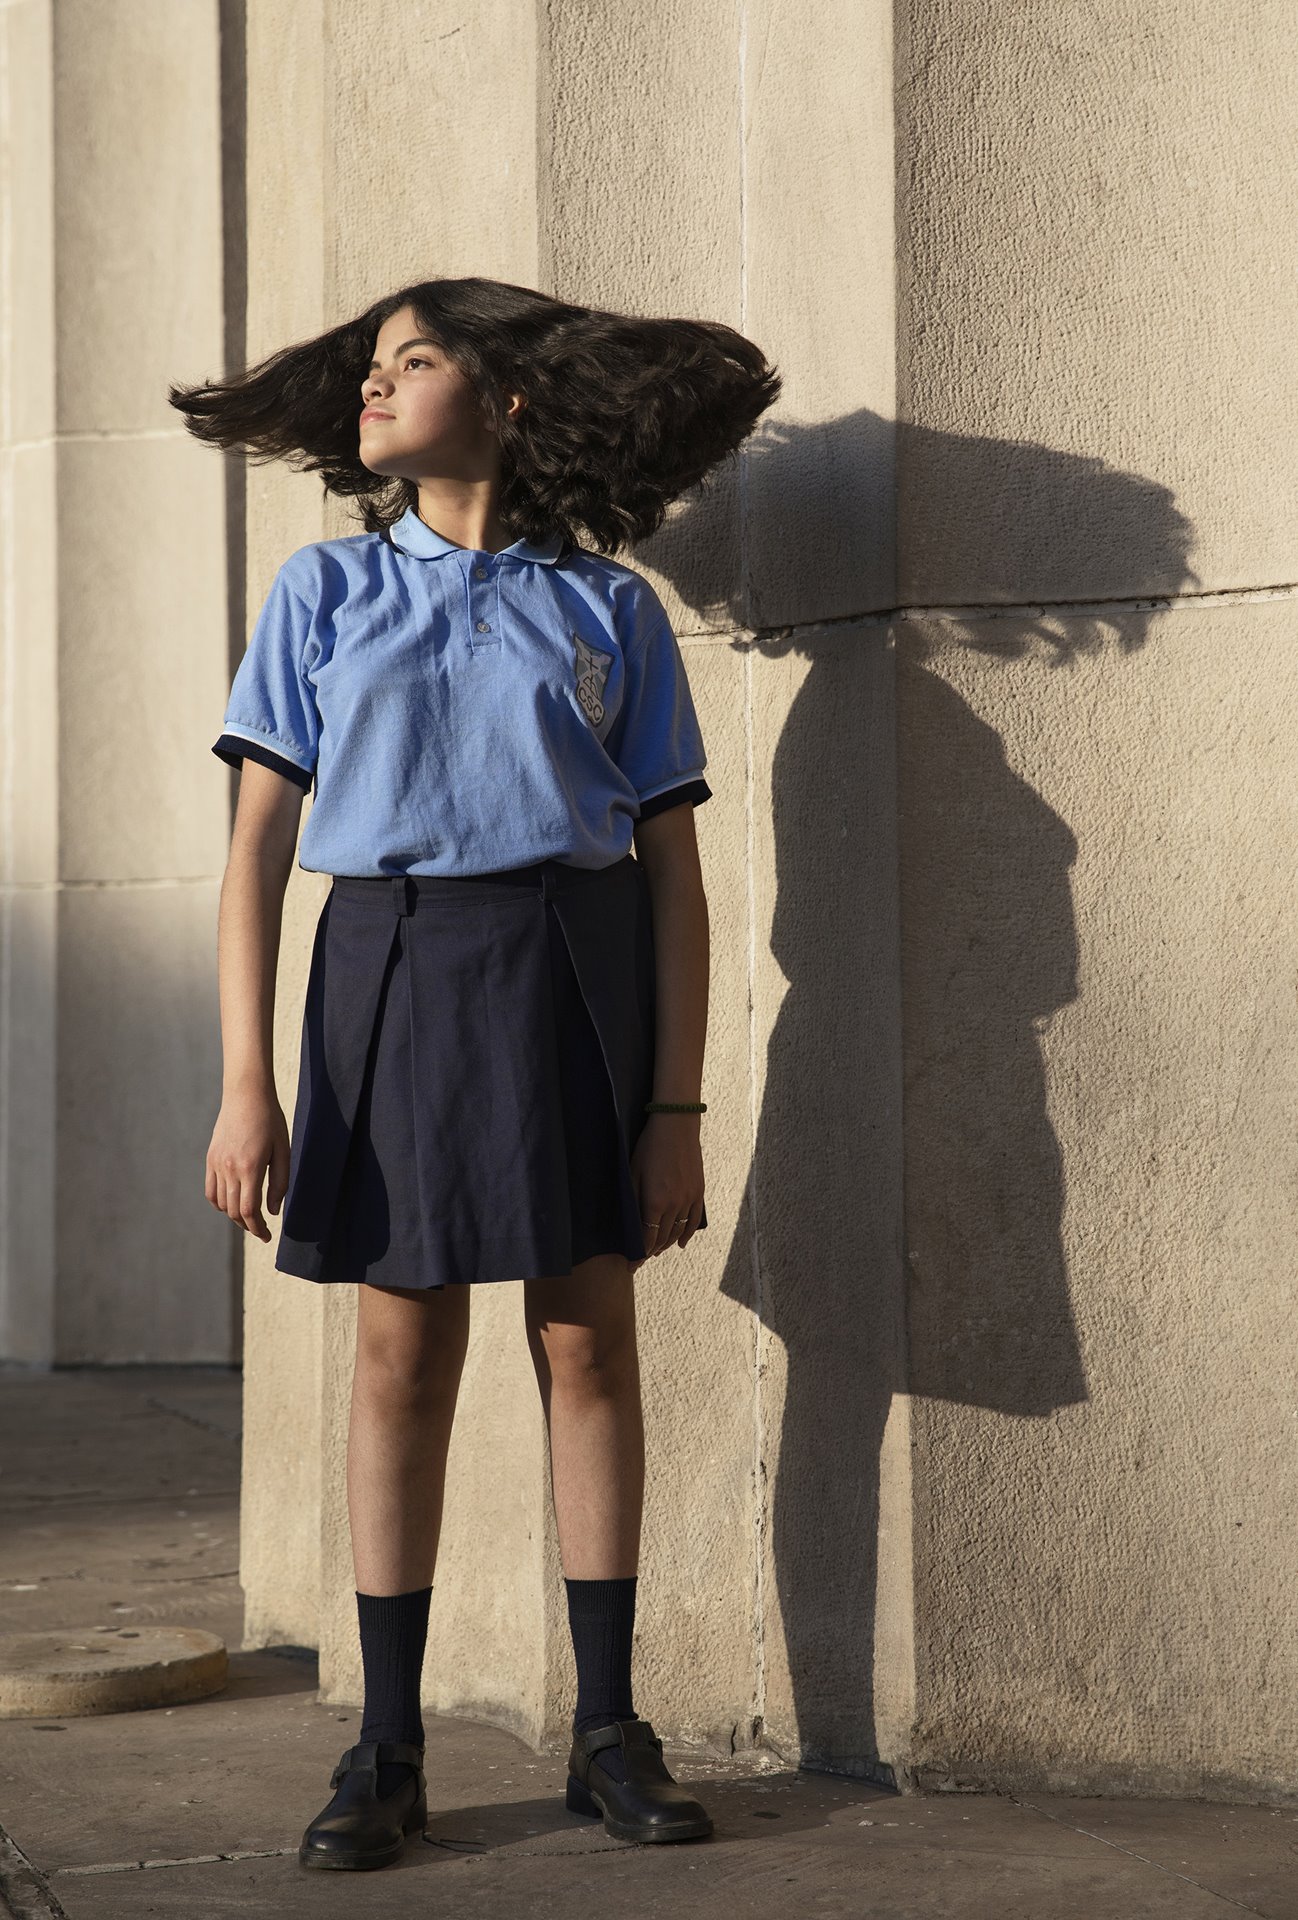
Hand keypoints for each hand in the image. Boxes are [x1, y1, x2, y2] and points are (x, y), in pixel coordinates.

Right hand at [205, 1086, 290, 1243]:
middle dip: (249, 1226)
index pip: (249, 1211)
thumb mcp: (283, 1151)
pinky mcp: (210, 1159)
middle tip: (261, 1230)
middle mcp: (229, 1169)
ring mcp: (216, 1164)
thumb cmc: (270, 1121)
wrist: (246, 1095)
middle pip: (234, 1212)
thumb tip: (273, 1211)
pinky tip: (233, 1202)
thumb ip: (279, 1183)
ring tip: (250, 1216)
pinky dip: (220, 1203)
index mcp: (250, 1168)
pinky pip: (211, 1191)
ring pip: (221, 1204)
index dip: (258, 1229)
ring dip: (235, 1215)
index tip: (267, 1236)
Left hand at [629, 1112, 704, 1264]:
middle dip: (651, 1251)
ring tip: (657, 1250)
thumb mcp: (633, 1172)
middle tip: (641, 1259)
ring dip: (667, 1244)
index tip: (631, 1266)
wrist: (676, 1126)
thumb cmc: (649, 1147)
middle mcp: (674, 1205)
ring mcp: (689, 1199)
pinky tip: (681, 1243)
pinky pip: (694, 1220)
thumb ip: (633, 1200)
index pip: (647, 1238)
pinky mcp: (699, 1191)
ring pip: (678, 1231)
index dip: (638, 1254)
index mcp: (655, 1201)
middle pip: (663, 1238)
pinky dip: (687, 1234)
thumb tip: (630, 1223)